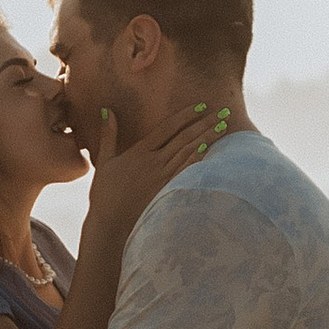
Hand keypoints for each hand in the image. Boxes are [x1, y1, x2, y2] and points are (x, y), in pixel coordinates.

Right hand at [84, 98, 229, 240]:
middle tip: (222, 112)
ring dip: (207, 139)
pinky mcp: (167, 191)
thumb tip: (107, 110)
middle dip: (204, 124)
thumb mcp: (105, 160)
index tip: (201, 106)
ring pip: (189, 153)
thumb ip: (109, 134)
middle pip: (183, 138)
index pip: (167, 128)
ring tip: (223, 127)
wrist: (109, 222)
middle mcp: (154, 162)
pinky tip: (211, 151)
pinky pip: (186, 172)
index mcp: (139, 152)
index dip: (185, 115)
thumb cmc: (104, 193)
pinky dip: (199, 160)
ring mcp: (162, 177)